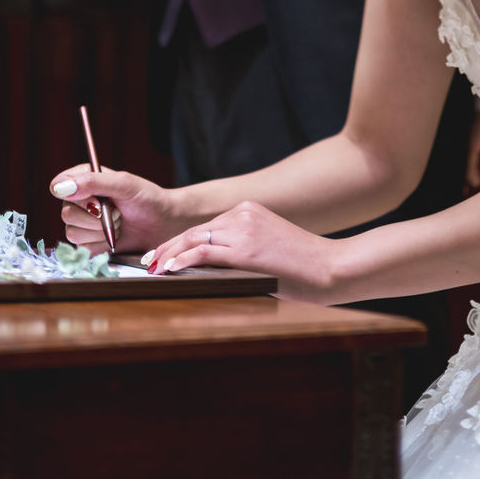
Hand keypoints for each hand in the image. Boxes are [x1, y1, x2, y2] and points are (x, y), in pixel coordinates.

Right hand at [49, 163, 182, 254]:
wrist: (164, 224)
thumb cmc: (147, 198)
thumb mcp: (123, 184)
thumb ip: (93, 182)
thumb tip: (59, 188)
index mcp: (85, 179)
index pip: (58, 185)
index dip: (75, 196)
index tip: (98, 199)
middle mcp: (80, 201)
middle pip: (66, 213)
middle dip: (95, 217)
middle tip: (116, 212)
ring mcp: (84, 223)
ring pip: (73, 233)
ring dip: (100, 231)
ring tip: (118, 223)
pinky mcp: (89, 244)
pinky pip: (82, 249)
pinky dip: (101, 245)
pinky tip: (115, 237)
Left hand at [145, 200, 339, 304]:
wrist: (331, 267)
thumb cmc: (304, 266)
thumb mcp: (269, 247)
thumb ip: (242, 248)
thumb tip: (211, 267)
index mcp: (250, 210)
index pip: (206, 226)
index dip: (181, 241)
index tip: (164, 253)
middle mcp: (244, 214)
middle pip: (196, 230)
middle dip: (169, 247)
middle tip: (149, 261)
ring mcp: (244, 229)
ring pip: (195, 239)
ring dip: (170, 254)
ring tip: (153, 268)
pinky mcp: (245, 248)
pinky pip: (204, 251)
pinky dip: (182, 259)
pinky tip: (169, 268)